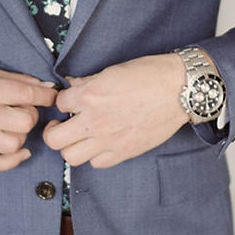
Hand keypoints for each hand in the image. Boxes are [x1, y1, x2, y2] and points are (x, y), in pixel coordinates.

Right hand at [0, 67, 56, 171]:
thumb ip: (14, 79)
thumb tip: (43, 86)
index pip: (27, 93)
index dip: (46, 96)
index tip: (51, 97)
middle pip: (25, 121)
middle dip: (30, 116)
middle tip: (23, 112)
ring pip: (14, 144)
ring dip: (20, 136)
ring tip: (13, 128)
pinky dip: (12, 161)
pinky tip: (18, 152)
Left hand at [42, 54, 188, 167]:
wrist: (180, 90)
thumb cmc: (151, 75)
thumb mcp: (113, 70)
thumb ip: (89, 82)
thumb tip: (73, 87)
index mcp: (90, 96)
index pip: (59, 104)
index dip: (63, 102)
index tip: (69, 102)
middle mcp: (95, 121)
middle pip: (54, 139)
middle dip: (54, 131)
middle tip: (62, 125)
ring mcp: (108, 140)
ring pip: (71, 157)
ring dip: (72, 146)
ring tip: (80, 137)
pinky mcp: (123, 152)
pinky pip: (97, 163)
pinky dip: (94, 155)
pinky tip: (100, 144)